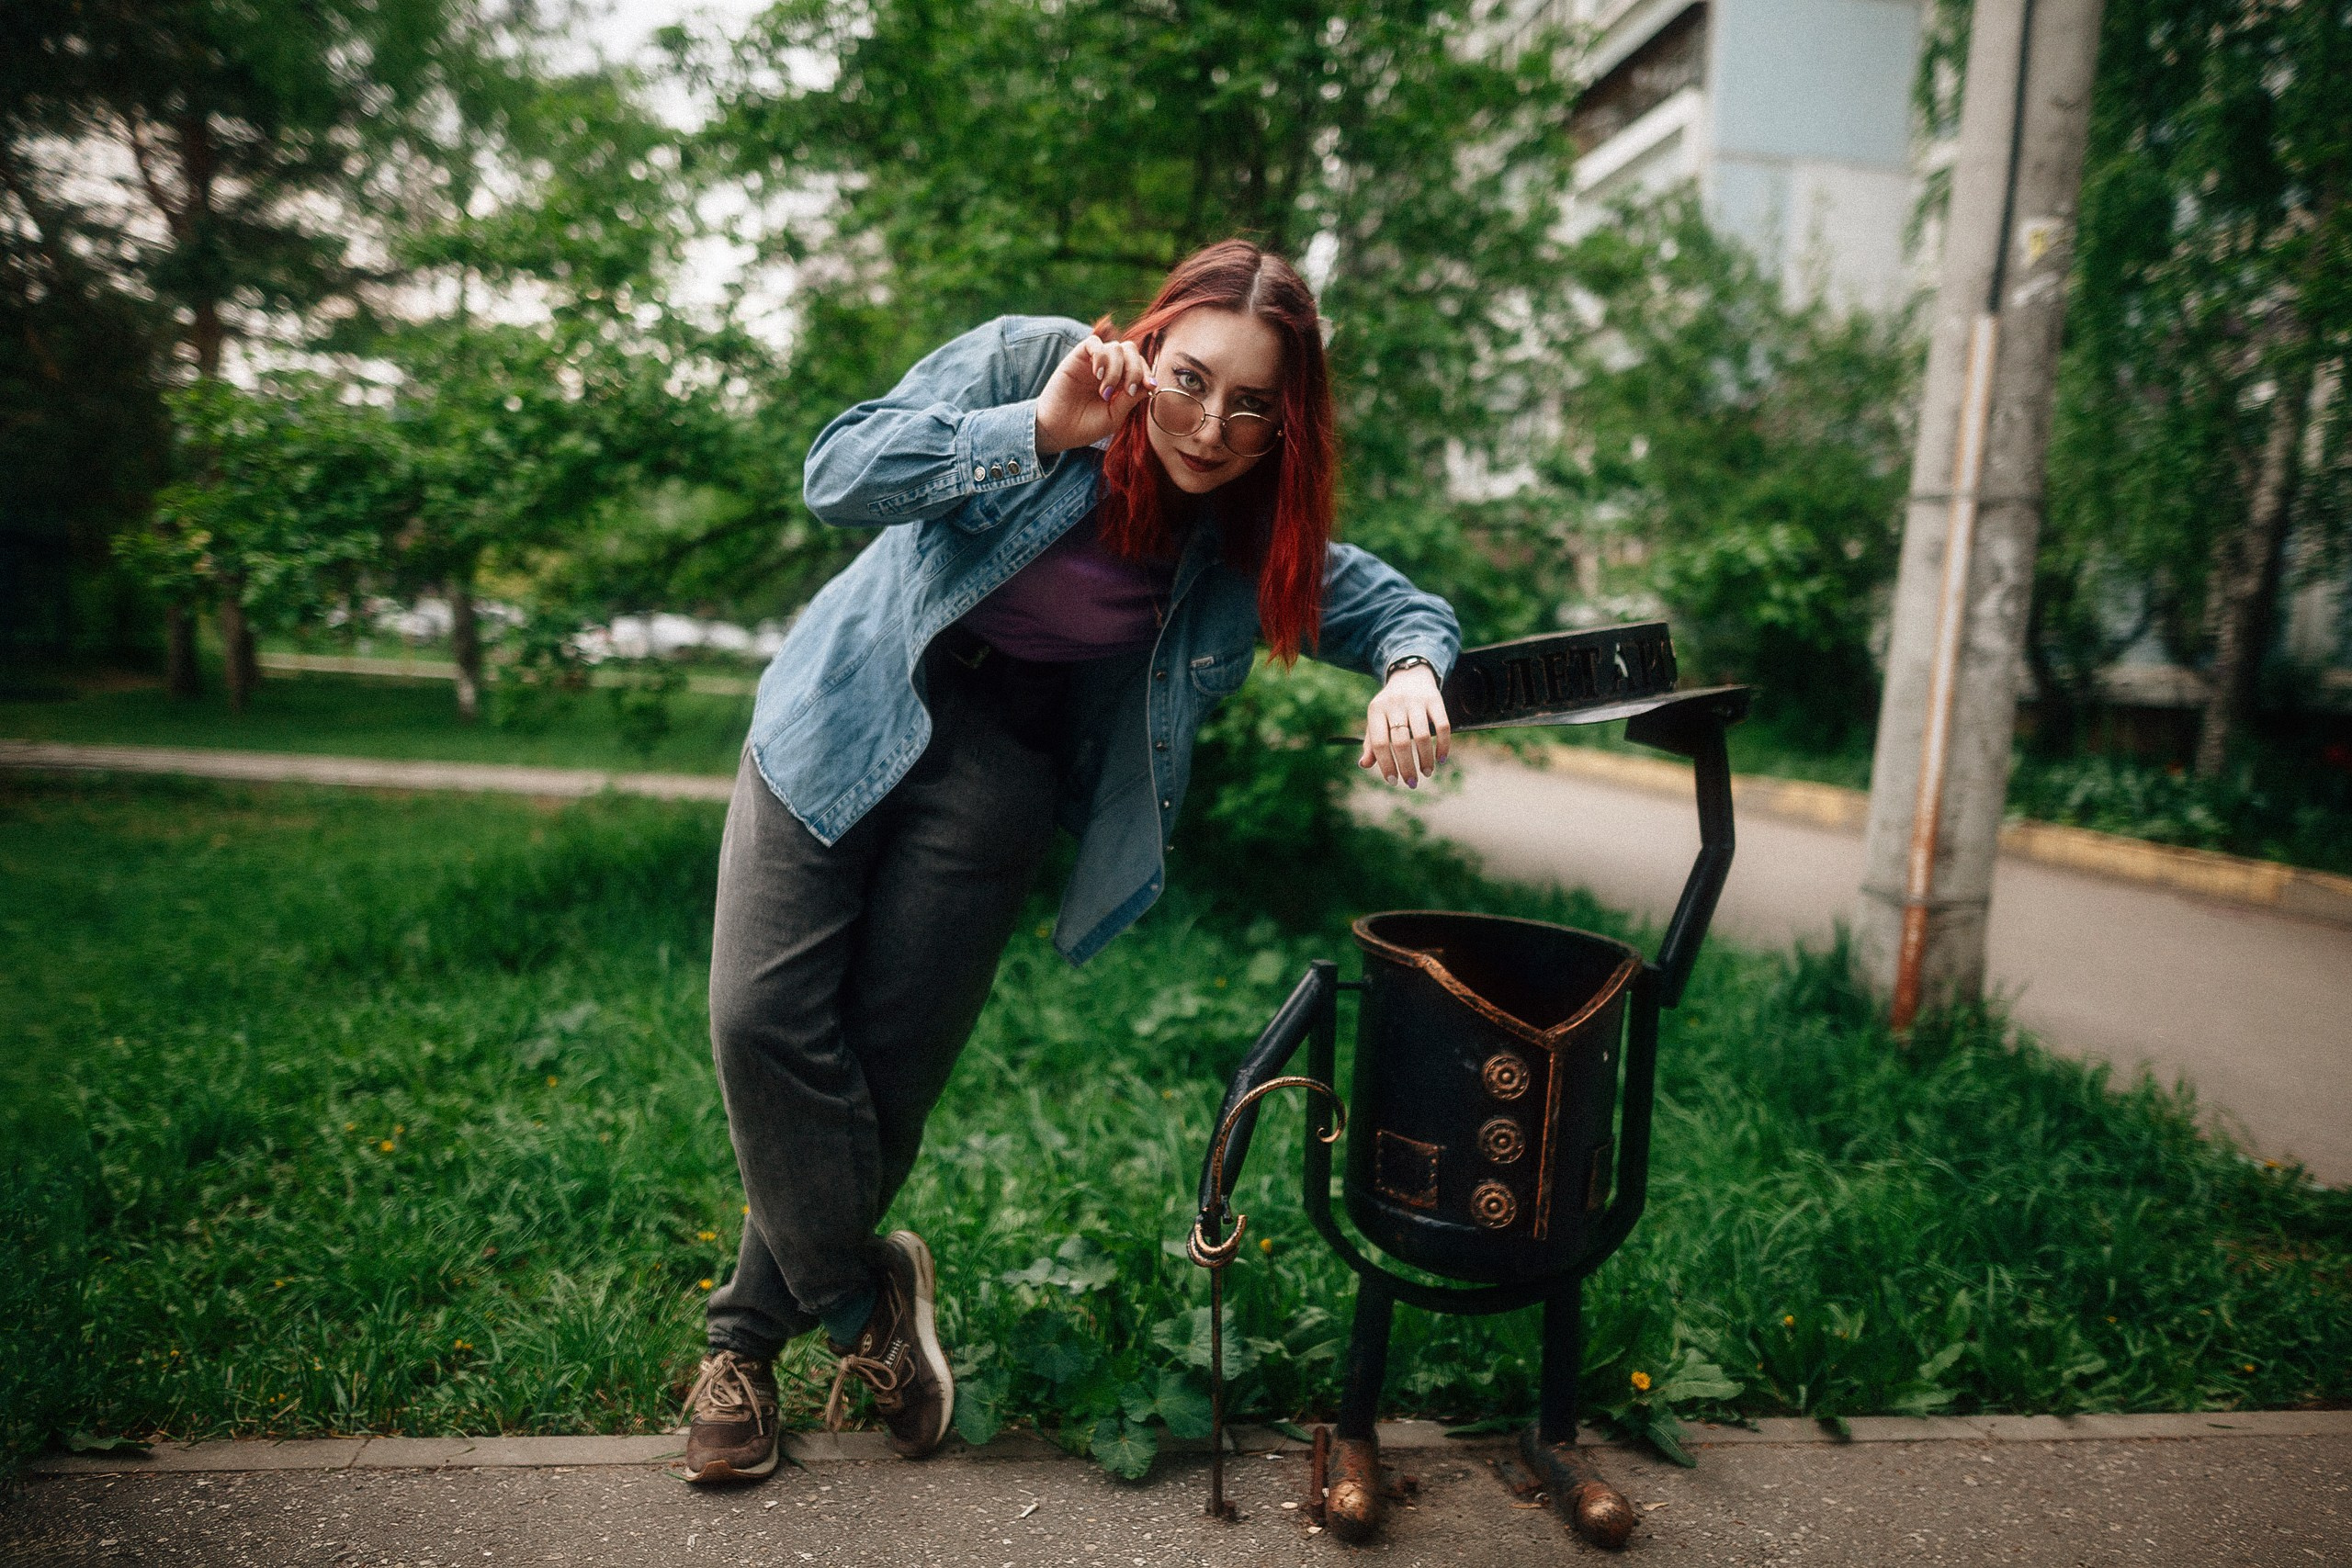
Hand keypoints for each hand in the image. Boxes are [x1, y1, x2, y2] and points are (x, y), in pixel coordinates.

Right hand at [1035, 335, 1155, 455]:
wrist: (1057, 430)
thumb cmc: (1085, 426)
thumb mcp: (1113, 416)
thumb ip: (1130, 400)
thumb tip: (1150, 384)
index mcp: (1121, 382)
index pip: (1140, 365)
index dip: (1147, 373)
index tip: (1150, 386)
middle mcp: (1109, 368)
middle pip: (1131, 350)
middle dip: (1135, 369)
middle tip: (1129, 390)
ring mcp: (1094, 362)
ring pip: (1116, 347)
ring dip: (1117, 369)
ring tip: (1105, 391)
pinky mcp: (1077, 357)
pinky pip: (1094, 343)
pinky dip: (1101, 356)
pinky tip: (1098, 375)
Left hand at [1359, 663, 1450, 787]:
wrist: (1410, 676)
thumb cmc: (1390, 707)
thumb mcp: (1376, 720)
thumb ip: (1371, 744)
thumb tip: (1364, 764)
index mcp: (1376, 710)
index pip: (1379, 743)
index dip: (1386, 764)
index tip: (1393, 781)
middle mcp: (1395, 704)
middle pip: (1401, 742)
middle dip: (1407, 767)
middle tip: (1412, 783)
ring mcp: (1416, 701)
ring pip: (1422, 736)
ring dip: (1426, 759)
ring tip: (1427, 772)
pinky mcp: (1435, 699)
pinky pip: (1442, 726)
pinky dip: (1444, 745)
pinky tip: (1442, 759)